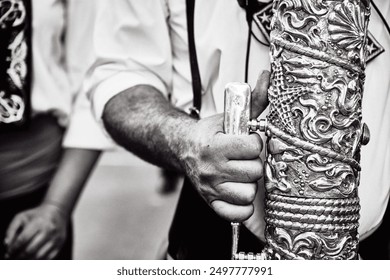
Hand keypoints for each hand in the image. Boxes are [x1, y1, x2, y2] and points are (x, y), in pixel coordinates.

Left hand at [4, 203, 67, 258]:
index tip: (9, 252)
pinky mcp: (60, 244)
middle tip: (14, 257)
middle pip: (30, 249)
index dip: (14, 248)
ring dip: (28, 260)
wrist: (57, 211)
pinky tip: (33, 258)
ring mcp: (55, 238)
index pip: (23, 239)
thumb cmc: (37, 215)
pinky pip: (48, 258)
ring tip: (23, 258)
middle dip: (19, 256)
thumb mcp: (22, 217)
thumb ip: (11, 229)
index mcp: (38, 222)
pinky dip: (38, 261)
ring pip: (39, 256)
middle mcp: (48, 230)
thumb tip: (7, 244)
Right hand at [180, 71, 269, 221]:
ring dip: (249, 183)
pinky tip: (239, 191)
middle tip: (245, 158)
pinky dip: (242, 206)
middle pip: (254, 171)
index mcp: (214, 145)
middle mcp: (211, 169)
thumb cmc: (209, 133)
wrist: (182, 148)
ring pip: (248, 193)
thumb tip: (269, 76)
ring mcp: (210, 188)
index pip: (253, 147)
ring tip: (241, 174)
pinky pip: (237, 213)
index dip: (254, 143)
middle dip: (254, 162)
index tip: (247, 141)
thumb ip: (254, 100)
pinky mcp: (211, 202)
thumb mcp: (230, 116)